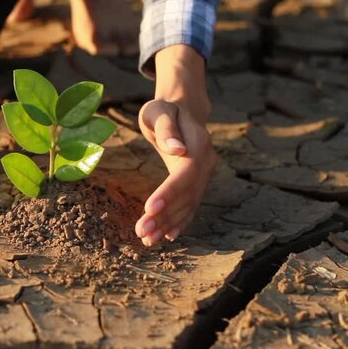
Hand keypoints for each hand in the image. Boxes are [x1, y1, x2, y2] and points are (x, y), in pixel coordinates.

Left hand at [134, 45, 217, 245]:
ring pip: (189, 205)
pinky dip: (179, 222)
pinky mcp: (197, 183)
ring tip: (147, 240)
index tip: (149, 208)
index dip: (169, 193)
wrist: (182, 111)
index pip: (185, 173)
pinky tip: (167, 237)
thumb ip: (166, 128)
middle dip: (165, 216)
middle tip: (142, 233)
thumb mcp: (158, 111)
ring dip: (169, 224)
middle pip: (187, 195)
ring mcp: (204, 175)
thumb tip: (176, 149)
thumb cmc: (164, 110)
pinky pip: (190, 206)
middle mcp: (206, 162)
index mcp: (198, 143)